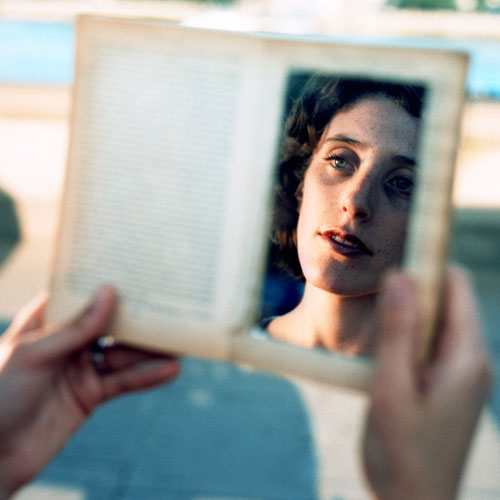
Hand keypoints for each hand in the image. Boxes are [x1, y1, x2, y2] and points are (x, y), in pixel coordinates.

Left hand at [0, 286, 179, 498]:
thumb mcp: (33, 355)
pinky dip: (148, 377)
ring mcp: (80, 369)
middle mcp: (66, 343)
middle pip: (108, 324)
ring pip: (122, 354)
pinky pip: (124, 383)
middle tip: (167, 304)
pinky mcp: (90, 395)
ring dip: (149, 349)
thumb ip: (75, 328)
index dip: (104, 283)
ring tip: (179, 340)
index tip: (134, 269)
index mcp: (45, 324)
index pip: (79, 296)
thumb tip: (108, 292)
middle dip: (135, 317)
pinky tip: (171, 370)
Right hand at [362, 268, 492, 499]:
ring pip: (438, 322)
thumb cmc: (402, 453)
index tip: (393, 254)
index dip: (428, 264)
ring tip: (375, 317)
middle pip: (448, 301)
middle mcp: (472, 361)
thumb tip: (401, 277)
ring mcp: (463, 374)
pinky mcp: (450, 385)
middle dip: (414, 288)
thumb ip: (399, 332)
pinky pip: (432, 344)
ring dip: (408, 313)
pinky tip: (385, 348)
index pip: (457, 286)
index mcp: (466, 357)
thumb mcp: (392, 389)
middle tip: (375, 290)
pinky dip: (409, 335)